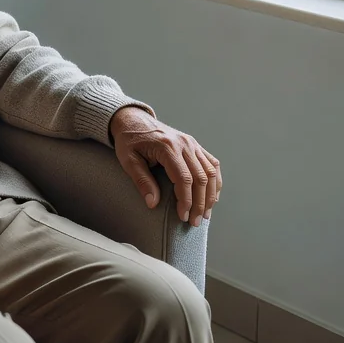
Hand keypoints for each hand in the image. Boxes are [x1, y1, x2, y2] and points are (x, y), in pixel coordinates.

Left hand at [110, 107, 221, 226]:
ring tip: (204, 215)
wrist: (133, 120)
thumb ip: (141, 180)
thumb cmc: (129, 141)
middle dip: (200, 203)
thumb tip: (153, 203)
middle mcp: (184, 143)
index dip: (186, 200)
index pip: (184, 178)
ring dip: (210, 196)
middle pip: (201, 178)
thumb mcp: (127, 160)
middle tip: (194, 222)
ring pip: (211, 172)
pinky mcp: (195, 145)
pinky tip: (212, 197)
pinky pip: (212, 164)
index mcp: (167, 146)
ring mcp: (192, 143)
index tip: (182, 217)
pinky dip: (215, 182)